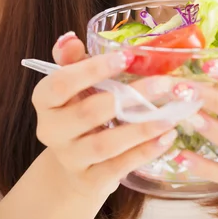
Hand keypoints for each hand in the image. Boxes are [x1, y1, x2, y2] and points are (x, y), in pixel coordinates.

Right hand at [31, 34, 178, 198]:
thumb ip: (73, 59)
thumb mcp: (75, 82)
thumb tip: (70, 38)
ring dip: (142, 128)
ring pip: (105, 144)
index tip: (126, 56)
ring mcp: (70, 158)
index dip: (92, 70)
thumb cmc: (80, 108)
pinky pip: (118, 167)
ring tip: (172, 114)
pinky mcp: (89, 181)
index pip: (60, 83)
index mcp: (45, 100)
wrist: (75, 163)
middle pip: (87, 113)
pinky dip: (144, 152)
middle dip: (129, 97)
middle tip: (164, 83)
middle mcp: (51, 130)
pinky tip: (167, 136)